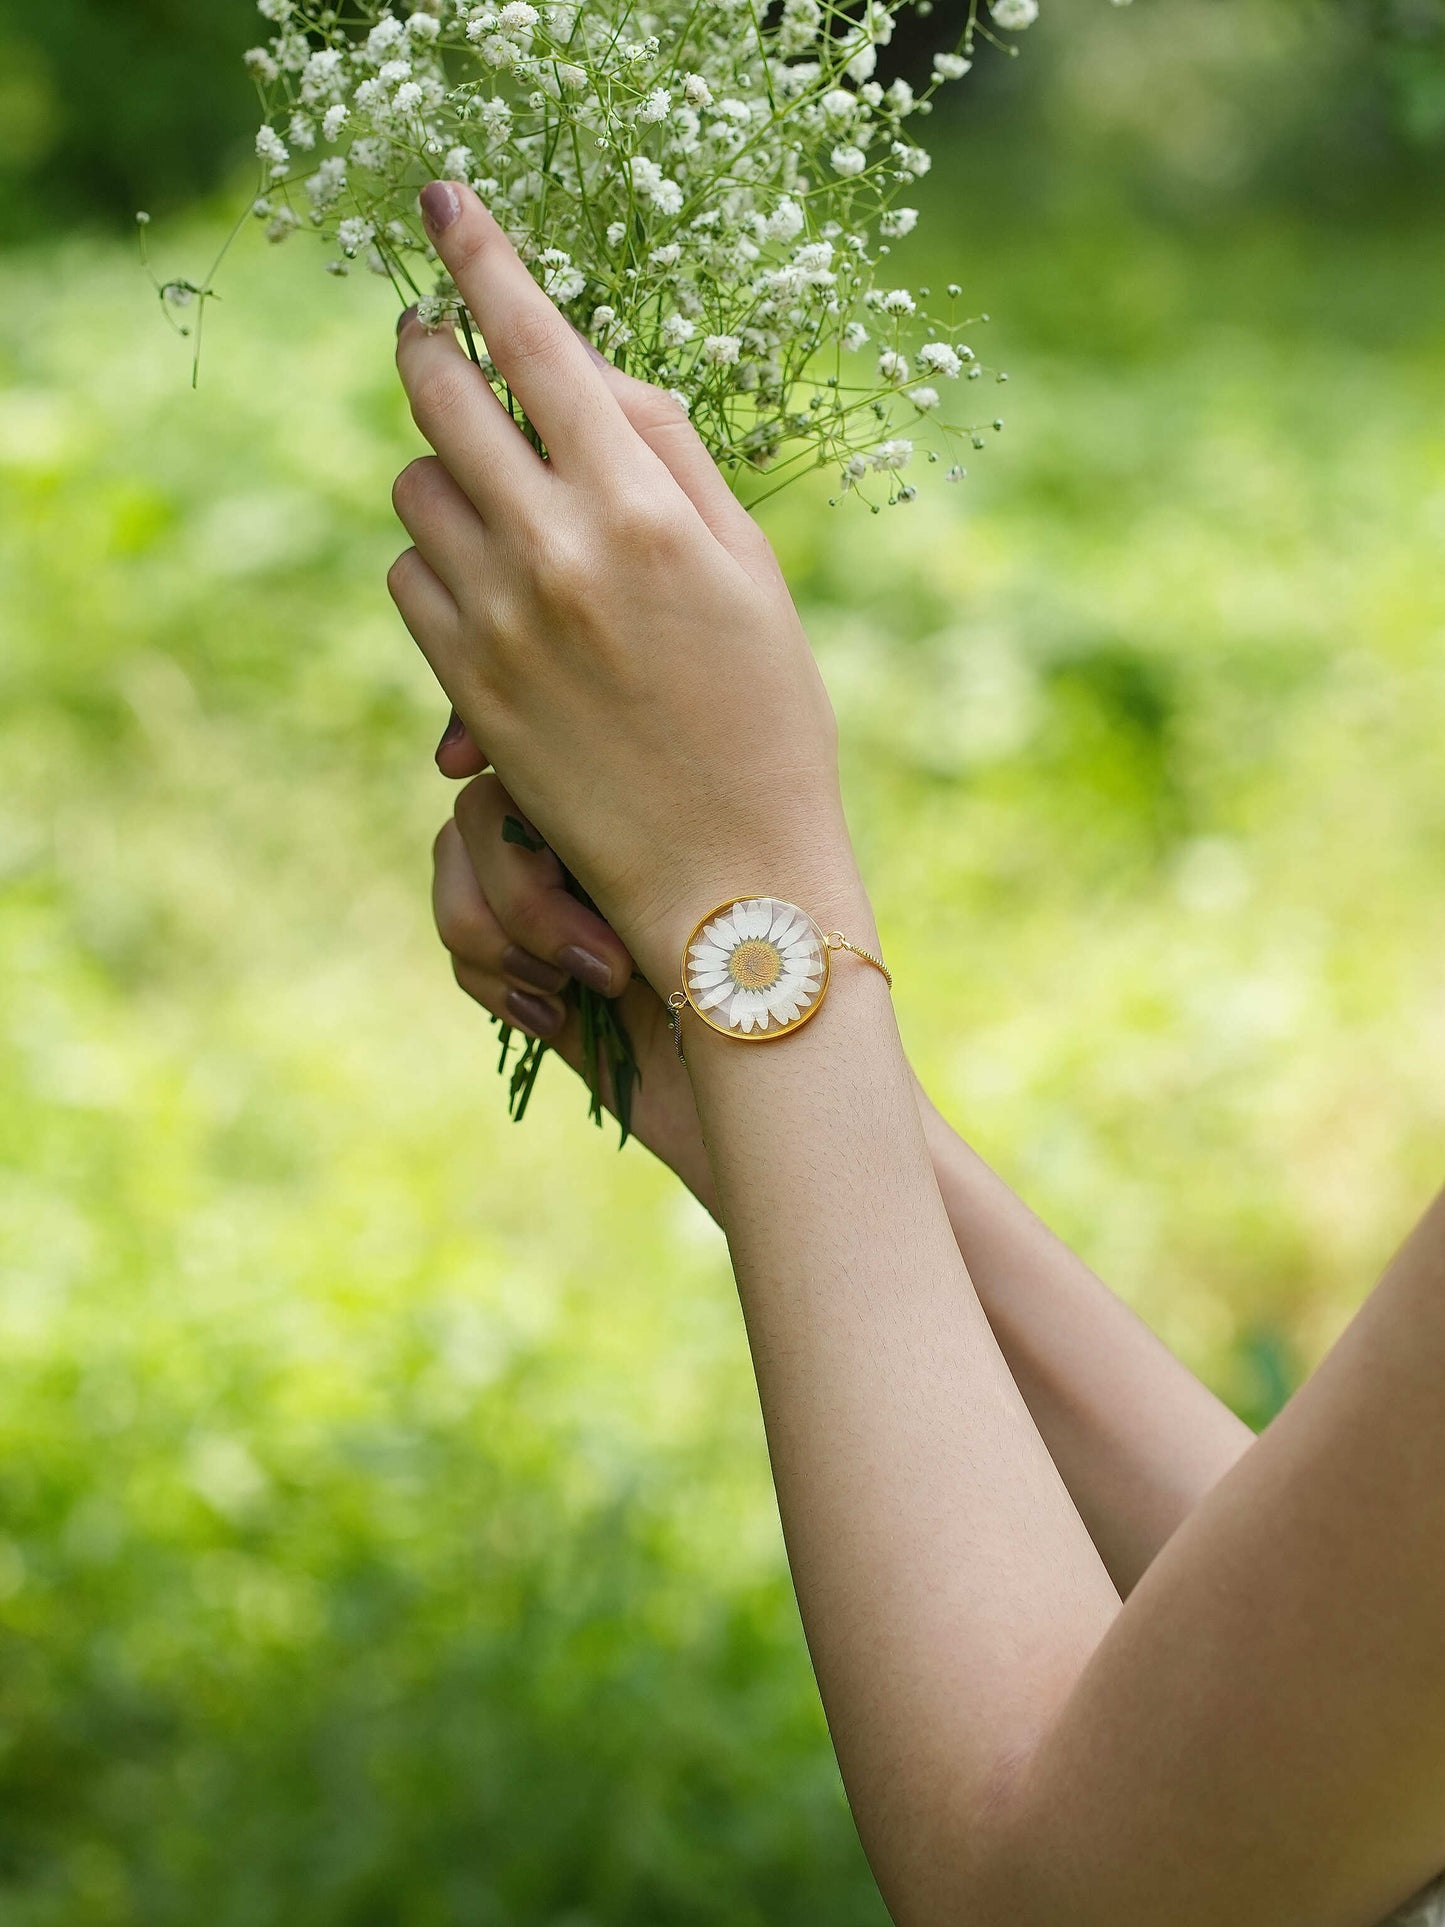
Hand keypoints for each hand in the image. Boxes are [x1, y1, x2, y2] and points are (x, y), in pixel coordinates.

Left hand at [389, 180, 861, 992]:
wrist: (727, 871)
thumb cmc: (765, 713)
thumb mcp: (749, 566)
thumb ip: (669, 452)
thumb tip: (585, 374)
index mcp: (642, 508)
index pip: (539, 344)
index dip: (484, 258)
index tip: (441, 202)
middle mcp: (556, 552)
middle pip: (441, 400)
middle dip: (430, 348)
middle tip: (437, 339)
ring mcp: (497, 623)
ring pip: (413, 490)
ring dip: (442, 469)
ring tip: (498, 500)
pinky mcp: (463, 687)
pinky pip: (406, 579)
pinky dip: (433, 559)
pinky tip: (489, 583)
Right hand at [433, 772, 717, 1212]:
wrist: (760, 1083)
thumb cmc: (769, 981)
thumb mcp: (715, 885)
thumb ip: (639, 812)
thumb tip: (513, 768)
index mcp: (637, 793)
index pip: (535, 733)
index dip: (481, 729)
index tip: (458, 763)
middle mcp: (584, 835)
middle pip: (483, 810)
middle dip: (524, 888)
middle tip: (606, 964)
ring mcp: (546, 903)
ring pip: (457, 874)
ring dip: (508, 934)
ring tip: (593, 988)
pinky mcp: (523, 973)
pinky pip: (463, 952)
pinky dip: (499, 984)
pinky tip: (557, 1018)